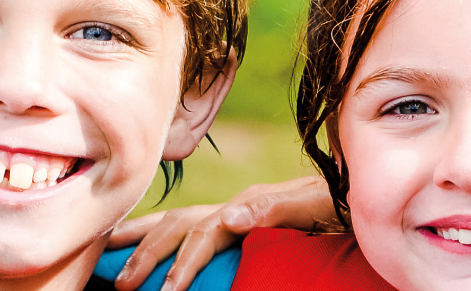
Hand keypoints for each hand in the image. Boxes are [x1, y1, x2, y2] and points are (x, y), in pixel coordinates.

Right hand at [107, 176, 337, 290]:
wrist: (360, 189)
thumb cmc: (343, 200)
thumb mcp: (319, 202)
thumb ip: (278, 207)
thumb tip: (230, 215)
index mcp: (248, 204)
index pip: (201, 234)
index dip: (180, 263)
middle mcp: (236, 205)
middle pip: (177, 226)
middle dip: (146, 255)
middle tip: (121, 286)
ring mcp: (236, 211)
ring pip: (175, 221)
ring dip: (142, 238)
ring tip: (109, 256)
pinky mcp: (240, 219)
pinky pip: (189, 226)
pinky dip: (161, 234)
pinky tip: (148, 245)